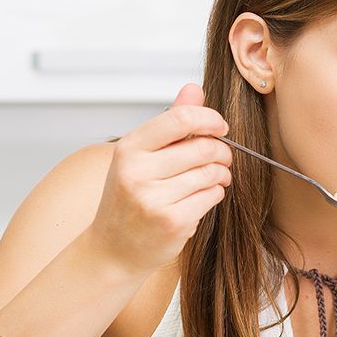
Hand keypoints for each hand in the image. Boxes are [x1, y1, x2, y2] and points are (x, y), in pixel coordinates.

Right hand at [89, 83, 232, 273]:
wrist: (113, 249)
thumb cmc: (128, 199)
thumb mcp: (140, 156)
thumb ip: (171, 123)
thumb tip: (194, 88)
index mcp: (129, 148)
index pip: (180, 118)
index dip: (209, 119)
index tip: (220, 127)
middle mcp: (138, 172)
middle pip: (203, 147)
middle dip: (222, 151)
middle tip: (222, 158)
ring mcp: (154, 199)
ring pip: (211, 173)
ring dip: (221, 174)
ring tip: (215, 177)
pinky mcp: (173, 222)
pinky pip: (212, 196)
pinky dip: (215, 193)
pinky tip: (204, 196)